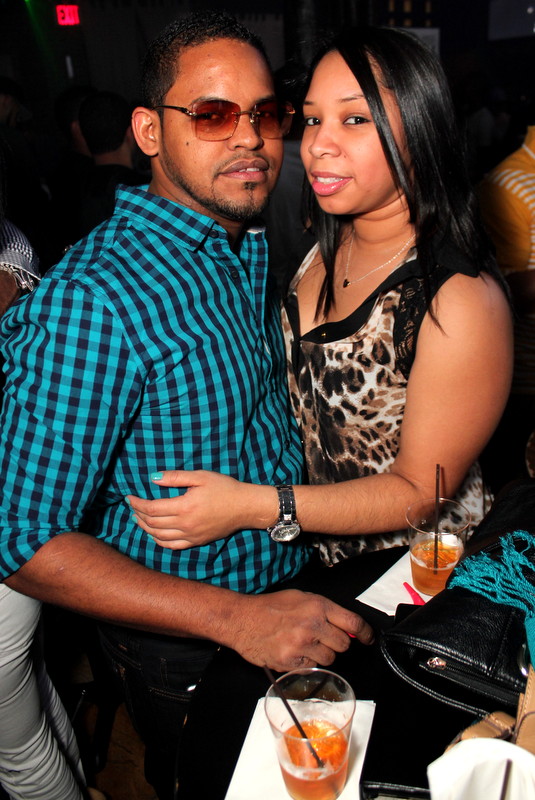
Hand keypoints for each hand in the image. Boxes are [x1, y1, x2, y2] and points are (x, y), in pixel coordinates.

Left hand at [127, 470, 275, 548]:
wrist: (245, 507)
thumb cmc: (224, 488)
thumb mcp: (200, 476)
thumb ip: (175, 477)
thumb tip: (153, 478)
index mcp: (184, 507)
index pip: (151, 508)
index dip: (137, 504)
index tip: (129, 497)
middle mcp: (185, 525)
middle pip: (152, 523)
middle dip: (138, 514)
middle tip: (132, 506)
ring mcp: (190, 536)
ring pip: (159, 536)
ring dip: (144, 528)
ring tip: (137, 519)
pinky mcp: (196, 542)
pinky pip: (171, 546)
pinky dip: (158, 540)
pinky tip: (153, 534)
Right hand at [228, 589, 373, 671]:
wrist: (243, 620)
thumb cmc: (270, 607)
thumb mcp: (300, 598)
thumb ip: (325, 610)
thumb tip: (347, 625)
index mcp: (317, 606)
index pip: (353, 622)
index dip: (365, 632)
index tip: (368, 638)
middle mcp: (312, 625)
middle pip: (343, 644)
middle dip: (337, 642)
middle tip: (323, 637)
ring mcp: (302, 644)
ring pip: (330, 658)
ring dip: (321, 654)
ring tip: (304, 643)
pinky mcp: (292, 661)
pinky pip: (311, 667)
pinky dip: (305, 662)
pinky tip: (293, 651)